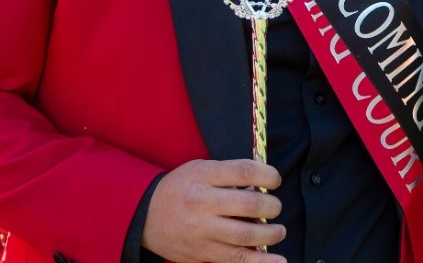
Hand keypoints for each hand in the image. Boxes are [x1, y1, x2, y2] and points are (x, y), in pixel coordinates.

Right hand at [142, 159, 286, 262]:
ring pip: (245, 235)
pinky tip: (277, 261)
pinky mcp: (200, 252)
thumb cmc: (180, 188)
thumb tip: (262, 186)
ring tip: (278, 231)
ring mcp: (201, 230)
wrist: (144, 215)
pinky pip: (235, 259)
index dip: (267, 175)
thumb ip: (229, 175)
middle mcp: (203, 203)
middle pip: (249, 204)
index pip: (244, 171)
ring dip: (270, 234)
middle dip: (271, 206)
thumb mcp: (200, 169)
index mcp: (204, 176)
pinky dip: (259, 261)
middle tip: (275, 208)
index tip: (275, 181)